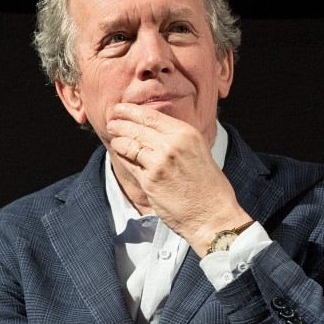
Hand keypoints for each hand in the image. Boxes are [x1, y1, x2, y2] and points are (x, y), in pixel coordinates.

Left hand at [106, 104, 249, 252]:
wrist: (212, 215)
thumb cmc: (209, 188)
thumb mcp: (199, 152)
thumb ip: (178, 141)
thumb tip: (156, 133)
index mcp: (187, 134)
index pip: (152, 116)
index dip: (132, 111)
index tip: (121, 108)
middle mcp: (172, 144)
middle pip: (137, 128)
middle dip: (120, 124)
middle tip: (112, 122)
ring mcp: (159, 162)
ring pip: (129, 144)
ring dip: (118, 140)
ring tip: (113, 137)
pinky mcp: (149, 180)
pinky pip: (129, 163)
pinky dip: (122, 157)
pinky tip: (119, 154)